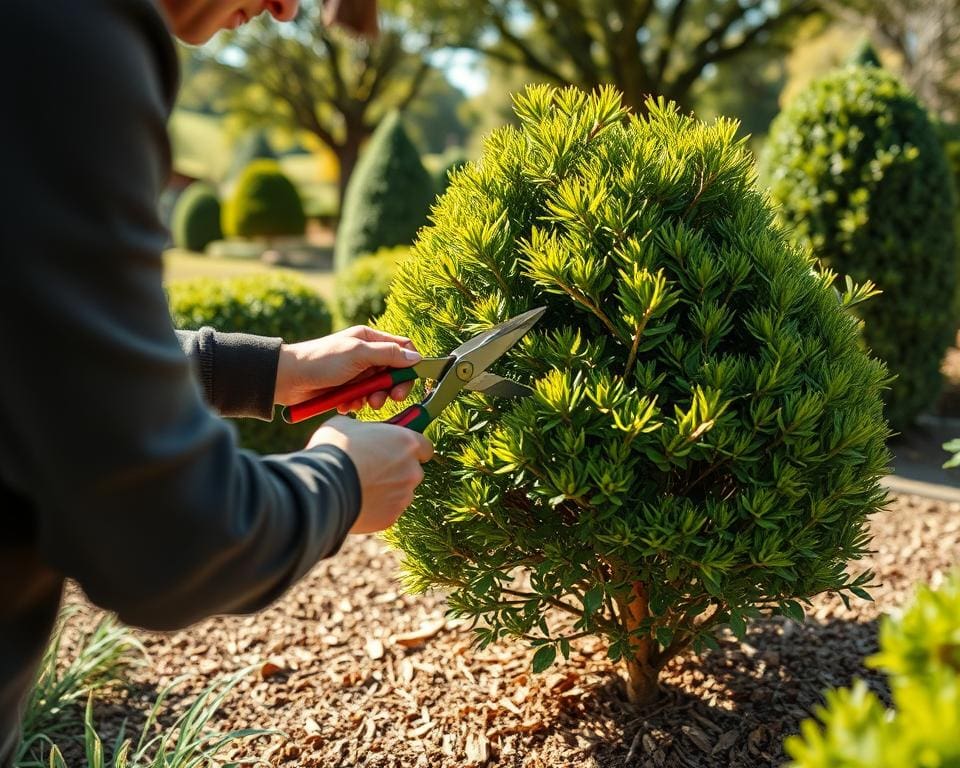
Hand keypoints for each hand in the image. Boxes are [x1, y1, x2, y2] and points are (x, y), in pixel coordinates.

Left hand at [275, 326, 420, 412]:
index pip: (402, 349)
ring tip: (361, 402)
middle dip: (392, 387)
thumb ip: (388, 354)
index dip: (410, 365)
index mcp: (369, 339)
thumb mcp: (358, 354)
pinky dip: (357, 403)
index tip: (408, 381)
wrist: (288, 379)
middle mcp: (366, 354)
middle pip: (394, 372)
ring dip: (373, 398)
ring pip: (379, 388)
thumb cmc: (321, 360)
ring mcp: (356, 372)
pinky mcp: (346, 389)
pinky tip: (345, 404)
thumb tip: (416, 358)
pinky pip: (362, 399)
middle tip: (391, 399)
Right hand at [308, 416, 433, 533]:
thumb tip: (360, 432)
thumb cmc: (336, 449)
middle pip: (412, 471)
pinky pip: (387, 511)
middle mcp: (412, 471)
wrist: (325, 485)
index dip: (411, 449)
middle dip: (397, 471)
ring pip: (401, 493)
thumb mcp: (348, 426)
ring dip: (387, 490)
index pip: (425, 447)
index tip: (398, 450)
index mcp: (407, 443)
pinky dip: (377, 507)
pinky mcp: (390, 517)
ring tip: (361, 486)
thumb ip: (364, 429)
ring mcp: (403, 496)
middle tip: (372, 468)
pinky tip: (358, 501)